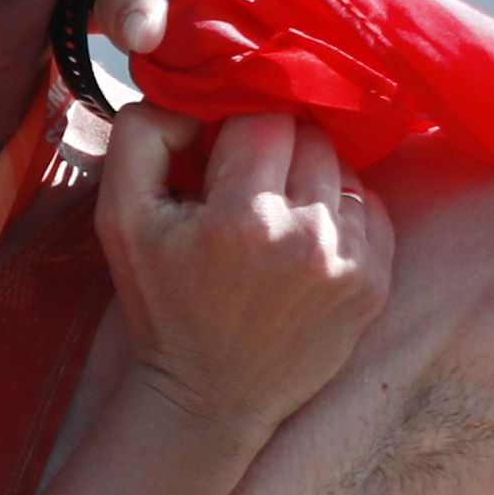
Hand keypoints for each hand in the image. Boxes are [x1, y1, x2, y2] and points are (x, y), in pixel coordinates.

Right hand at [93, 102, 391, 440]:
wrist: (208, 397)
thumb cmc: (161, 303)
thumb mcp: (119, 218)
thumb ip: (142, 136)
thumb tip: (192, 97)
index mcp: (240, 217)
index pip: (261, 116)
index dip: (236, 127)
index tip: (220, 158)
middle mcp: (303, 237)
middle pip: (310, 135)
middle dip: (277, 147)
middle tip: (247, 183)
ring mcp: (346, 263)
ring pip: (343, 168)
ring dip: (310, 176)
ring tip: (276, 212)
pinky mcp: (374, 285)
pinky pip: (371, 207)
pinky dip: (341, 210)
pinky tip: (305, 237)